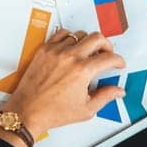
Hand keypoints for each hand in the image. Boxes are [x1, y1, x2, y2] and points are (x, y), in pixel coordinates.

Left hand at [0, 29, 124, 138]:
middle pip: (97, 38)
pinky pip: (61, 34)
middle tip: (107, 53)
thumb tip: (117, 91)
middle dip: (107, 45)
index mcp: (82, 71)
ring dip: (88, 42)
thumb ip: (105, 96)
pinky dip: (70, 37)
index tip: (118, 63)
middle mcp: (70, 57)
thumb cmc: (52, 111)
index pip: (109, 58)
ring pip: (80, 34)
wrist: (27, 111)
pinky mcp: (44, 50)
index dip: (118, 60)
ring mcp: (56, 51)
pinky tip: (71, 46)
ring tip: (88, 52)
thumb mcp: (85, 109)